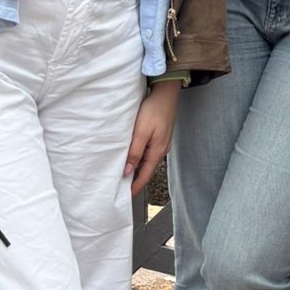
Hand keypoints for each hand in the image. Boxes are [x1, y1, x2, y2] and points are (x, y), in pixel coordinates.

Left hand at [125, 77, 179, 195]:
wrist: (166, 94)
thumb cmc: (153, 110)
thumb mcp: (141, 132)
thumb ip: (135, 152)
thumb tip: (128, 171)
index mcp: (157, 151)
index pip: (145, 175)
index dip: (136, 186)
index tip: (127, 196)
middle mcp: (162, 149)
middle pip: (147, 169)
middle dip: (136, 178)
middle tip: (123, 186)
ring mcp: (162, 142)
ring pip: (148, 160)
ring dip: (138, 167)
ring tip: (126, 172)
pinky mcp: (161, 135)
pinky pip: (150, 151)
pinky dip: (141, 156)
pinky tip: (134, 154)